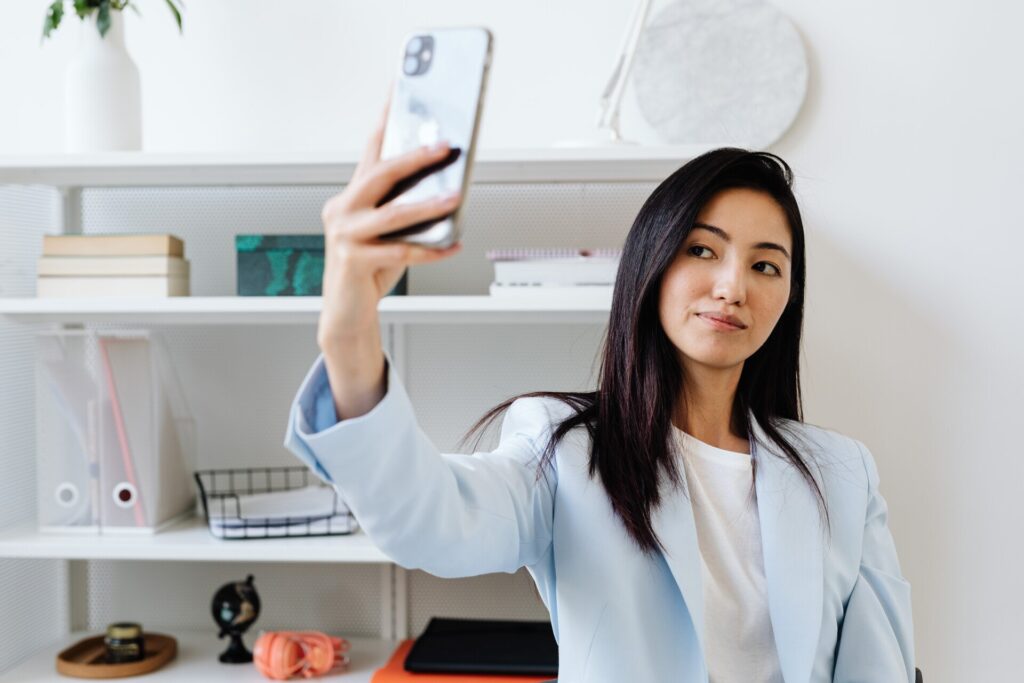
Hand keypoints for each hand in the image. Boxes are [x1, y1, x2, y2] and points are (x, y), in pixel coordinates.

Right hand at [317, 102, 462, 350]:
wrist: (346, 312)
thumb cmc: (370, 269)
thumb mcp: (387, 232)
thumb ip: (405, 208)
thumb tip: (446, 190)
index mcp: (350, 195)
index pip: (371, 148)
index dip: (385, 117)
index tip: (400, 88)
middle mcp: (342, 209)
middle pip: (380, 174)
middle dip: (414, 157)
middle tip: (445, 146)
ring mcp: (344, 235)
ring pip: (393, 214)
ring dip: (428, 205)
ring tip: (455, 198)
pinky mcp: (353, 262)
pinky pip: (401, 252)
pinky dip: (432, 249)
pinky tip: (454, 245)